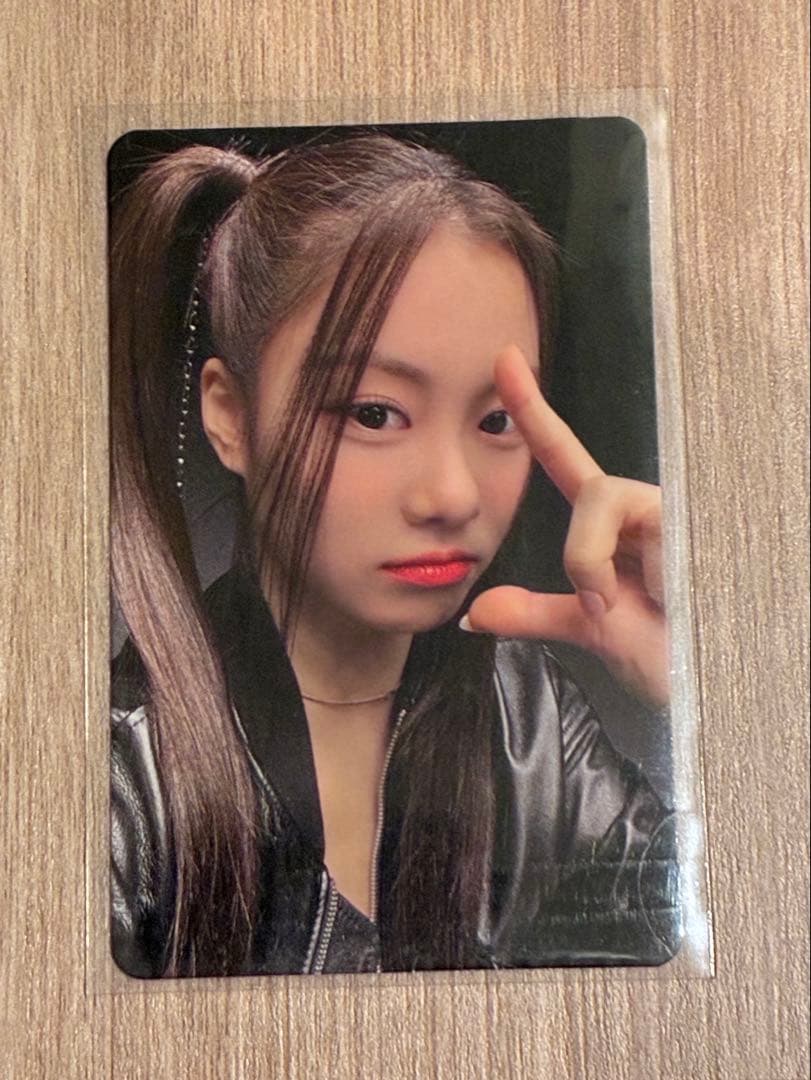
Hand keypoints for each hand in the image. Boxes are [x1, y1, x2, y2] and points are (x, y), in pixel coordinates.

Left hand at [463, 346, 668, 707]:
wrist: (716, 681)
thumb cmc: (671, 655)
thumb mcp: (593, 632)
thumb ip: (534, 613)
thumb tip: (471, 615)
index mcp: (617, 528)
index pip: (566, 457)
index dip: (534, 410)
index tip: (505, 359)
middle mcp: (645, 508)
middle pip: (588, 485)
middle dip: (581, 553)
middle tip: (601, 607)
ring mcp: (673, 509)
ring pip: (600, 497)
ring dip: (592, 560)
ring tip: (624, 605)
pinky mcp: (693, 513)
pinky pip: (629, 515)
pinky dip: (617, 565)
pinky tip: (648, 598)